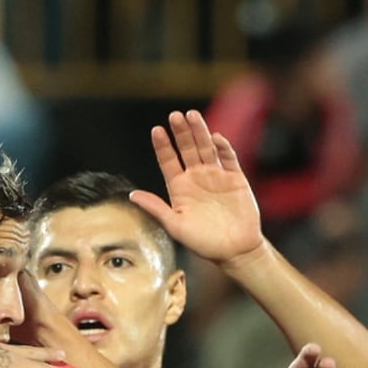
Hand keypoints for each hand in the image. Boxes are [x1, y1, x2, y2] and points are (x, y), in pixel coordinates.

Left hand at [129, 110, 266, 267]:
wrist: (235, 251)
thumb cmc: (204, 243)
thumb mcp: (175, 226)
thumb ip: (156, 208)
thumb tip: (132, 196)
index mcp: (179, 187)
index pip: (168, 161)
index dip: (163, 146)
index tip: (156, 130)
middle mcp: (196, 178)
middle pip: (187, 149)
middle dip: (181, 132)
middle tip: (174, 116)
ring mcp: (216, 176)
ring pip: (206, 148)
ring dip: (200, 132)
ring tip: (192, 116)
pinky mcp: (235, 178)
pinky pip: (228, 158)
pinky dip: (223, 148)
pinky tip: (216, 138)